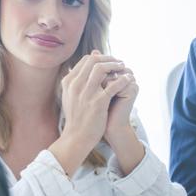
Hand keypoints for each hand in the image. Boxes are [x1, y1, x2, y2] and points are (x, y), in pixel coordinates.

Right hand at [49, 52, 131, 175]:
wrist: (76, 137)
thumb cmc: (76, 117)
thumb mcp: (70, 96)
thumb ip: (76, 80)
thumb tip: (81, 66)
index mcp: (69, 82)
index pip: (86, 60)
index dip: (100, 57)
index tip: (109, 61)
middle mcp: (76, 85)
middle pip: (93, 61)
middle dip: (109, 59)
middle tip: (119, 62)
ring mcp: (86, 93)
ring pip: (101, 69)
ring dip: (115, 66)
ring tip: (123, 68)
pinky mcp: (98, 102)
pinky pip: (113, 85)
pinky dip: (122, 79)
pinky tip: (127, 79)